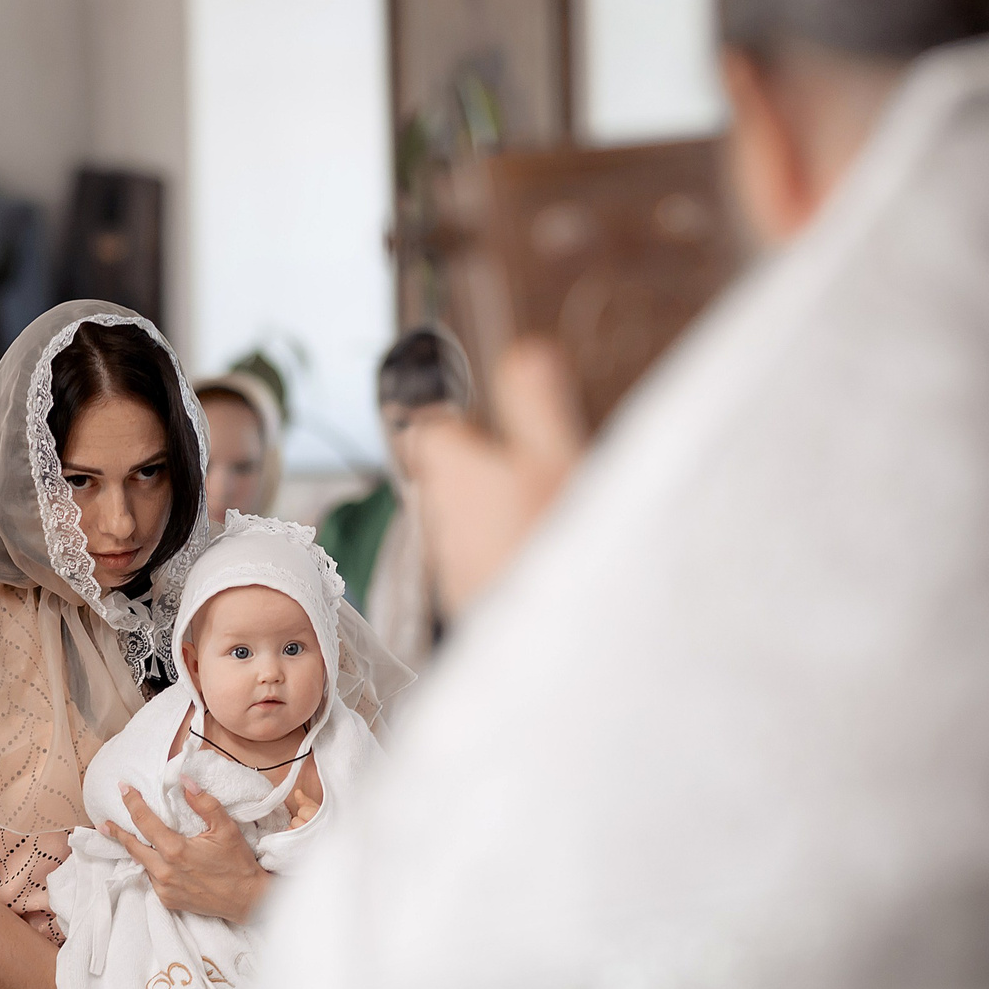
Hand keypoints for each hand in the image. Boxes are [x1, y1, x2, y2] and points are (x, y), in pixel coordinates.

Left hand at [104, 785, 268, 924]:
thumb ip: (204, 803)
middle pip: (132, 846)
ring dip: (136, 850)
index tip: (123, 789)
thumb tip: (184, 781)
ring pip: (142, 864)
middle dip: (116, 832)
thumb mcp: (226, 828)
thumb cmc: (238, 863)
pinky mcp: (168, 901)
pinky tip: (156, 860)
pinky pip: (153, 879)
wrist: (248, 901)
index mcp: (175, 850)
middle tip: (104, 823)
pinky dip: (152, 867)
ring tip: (127, 838)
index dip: (132, 802)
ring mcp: (164, 889)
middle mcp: (164, 871)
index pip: (144, 821)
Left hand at [410, 338, 586, 616]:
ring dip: (497, 516)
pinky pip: (480, 562)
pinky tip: (543, 562)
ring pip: (466, 521)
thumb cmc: (553, 541)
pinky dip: (504, 556)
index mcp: (451, 465)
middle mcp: (437, 512)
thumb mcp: (556, 453)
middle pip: (450, 476)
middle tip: (538, 478)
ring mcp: (449, 560)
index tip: (497, 430)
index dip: (464, 424)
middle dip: (487, 473)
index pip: (431, 430)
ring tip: (545, 523)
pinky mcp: (467, 599)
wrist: (555, 636)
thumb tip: (523, 352)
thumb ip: (534, 399)